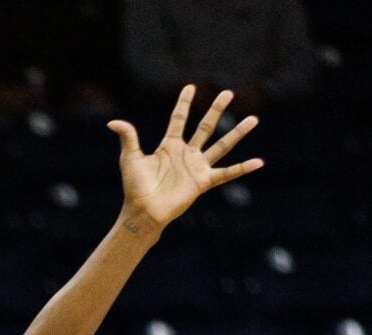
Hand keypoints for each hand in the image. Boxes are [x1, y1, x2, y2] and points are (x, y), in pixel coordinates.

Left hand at [110, 86, 262, 233]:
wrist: (143, 211)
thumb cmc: (134, 187)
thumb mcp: (130, 158)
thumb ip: (128, 138)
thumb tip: (112, 122)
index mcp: (169, 146)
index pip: (179, 119)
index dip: (184, 103)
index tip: (191, 86)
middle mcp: (186, 153)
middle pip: (205, 126)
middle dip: (216, 109)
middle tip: (228, 92)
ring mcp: (197, 166)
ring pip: (222, 145)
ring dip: (237, 132)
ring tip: (254, 119)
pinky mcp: (203, 181)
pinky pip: (227, 173)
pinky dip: (242, 168)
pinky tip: (259, 162)